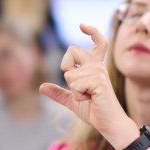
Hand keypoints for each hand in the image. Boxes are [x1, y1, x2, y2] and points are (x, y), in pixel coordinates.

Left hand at [39, 24, 136, 146]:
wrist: (108, 124)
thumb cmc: (94, 110)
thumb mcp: (72, 100)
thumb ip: (58, 93)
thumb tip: (41, 87)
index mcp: (94, 66)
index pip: (98, 42)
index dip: (92, 31)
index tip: (82, 25)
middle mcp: (98, 65)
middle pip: (71, 50)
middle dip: (67, 69)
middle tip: (78, 86)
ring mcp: (99, 72)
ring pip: (69, 74)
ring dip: (74, 90)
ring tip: (88, 96)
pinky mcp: (99, 81)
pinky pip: (74, 85)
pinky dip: (77, 96)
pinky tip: (90, 99)